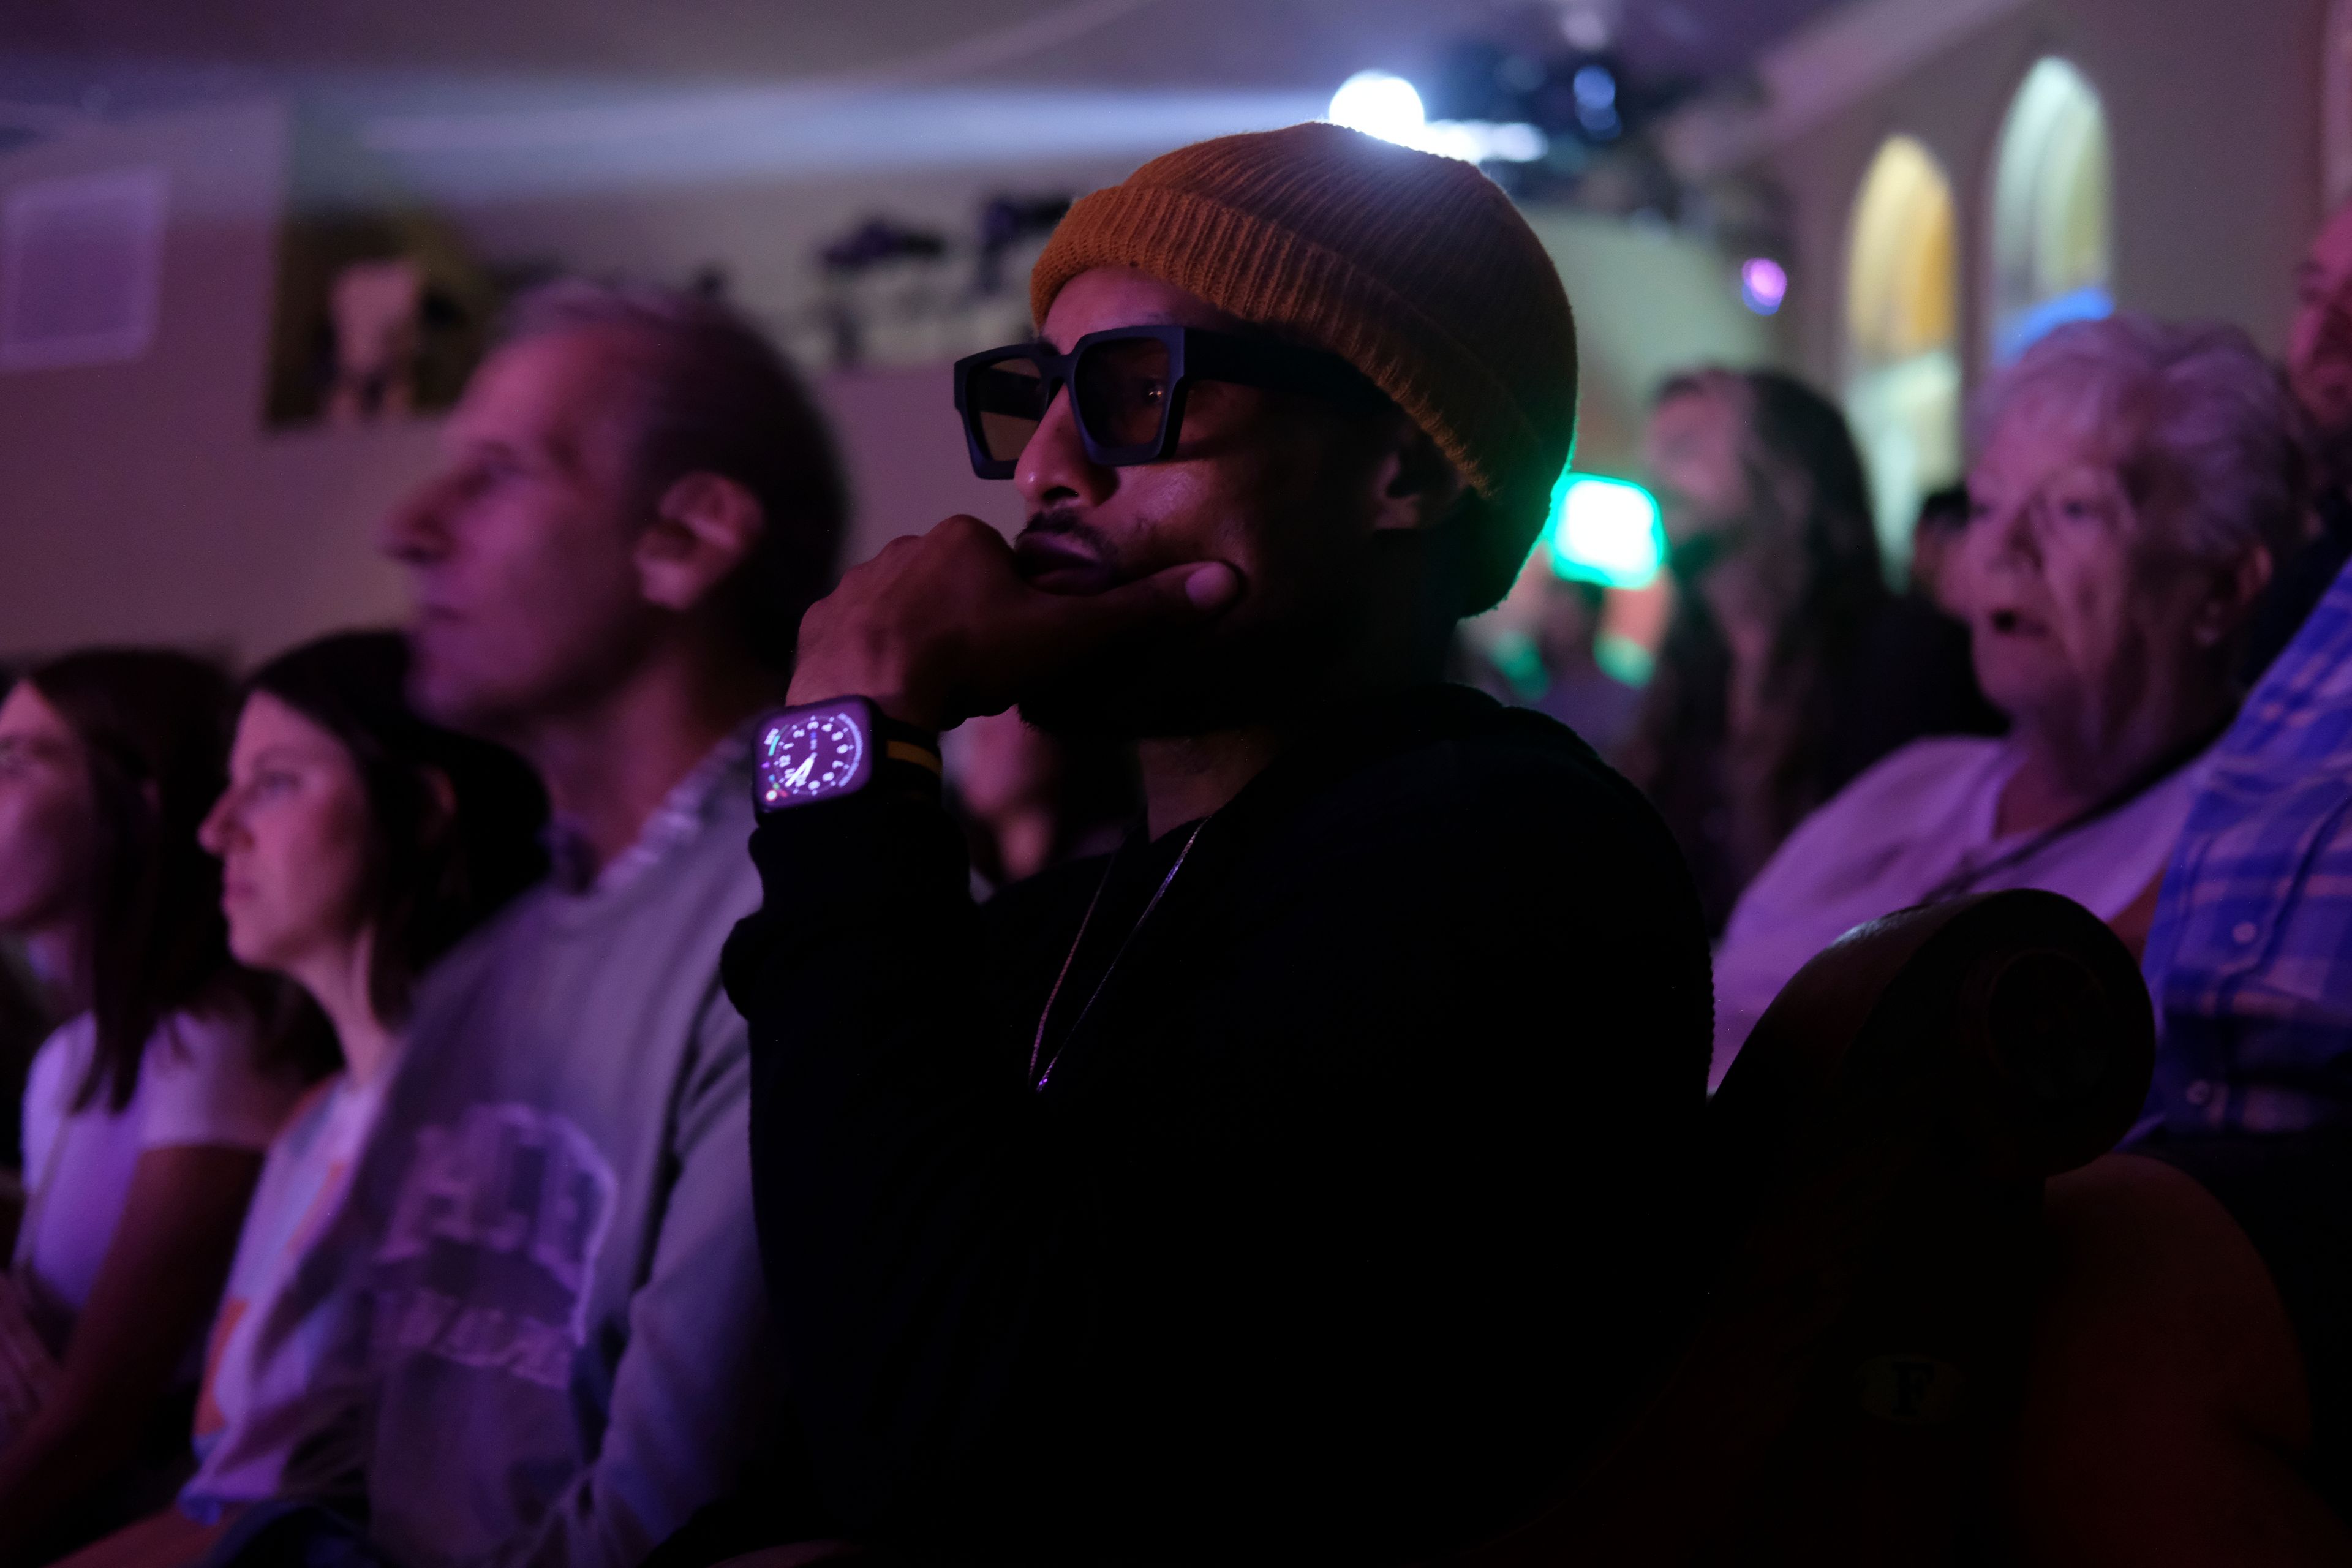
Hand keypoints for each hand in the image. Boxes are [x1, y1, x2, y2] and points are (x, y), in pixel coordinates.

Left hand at [787, 515, 1240, 730]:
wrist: (868, 700)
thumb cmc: (969, 658)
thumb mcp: (1067, 636)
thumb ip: (1141, 611)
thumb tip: (1228, 582)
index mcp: (963, 538)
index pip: (1009, 572)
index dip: (1025, 618)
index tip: (1021, 657)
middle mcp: (904, 546)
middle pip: (958, 590)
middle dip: (974, 631)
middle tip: (983, 681)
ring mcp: (855, 583)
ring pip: (908, 613)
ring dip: (926, 645)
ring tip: (938, 692)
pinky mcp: (820, 623)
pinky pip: (858, 637)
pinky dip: (877, 661)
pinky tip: (894, 693)